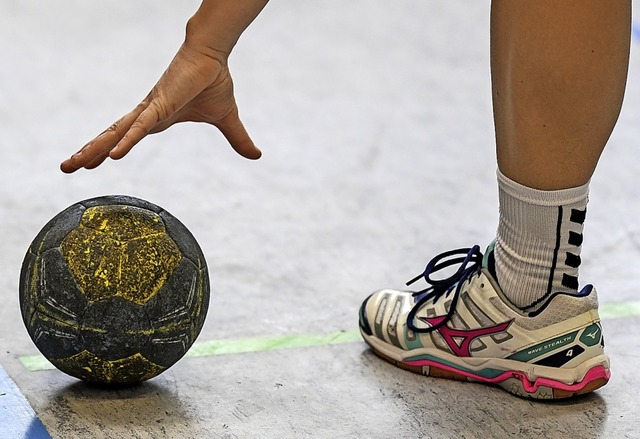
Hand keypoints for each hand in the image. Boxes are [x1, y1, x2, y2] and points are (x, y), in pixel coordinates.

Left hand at [60, 41, 260, 172]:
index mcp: (156, 118)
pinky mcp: (160, 105)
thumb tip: (257, 155)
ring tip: (72, 165)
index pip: (126, 136)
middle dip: (88, 153)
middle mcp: (146, 115)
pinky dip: (127, 141)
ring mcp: (150, 110)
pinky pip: (140, 127)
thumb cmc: (214, 81)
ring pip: (117, 134)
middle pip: (111, 137)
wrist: (214, 55)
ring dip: (94, 150)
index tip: (88, 162)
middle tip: (65, 168)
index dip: (106, 148)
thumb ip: (238, 139)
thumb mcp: (227, 119)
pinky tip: (113, 157)